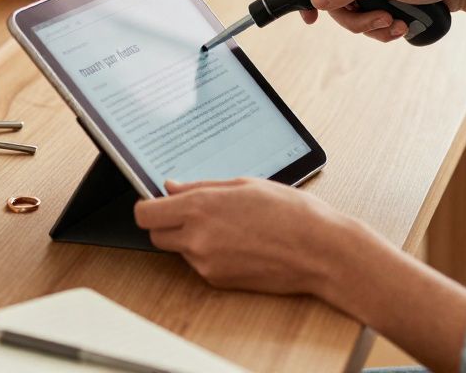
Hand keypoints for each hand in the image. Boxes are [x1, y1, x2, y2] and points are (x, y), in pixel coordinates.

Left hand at [134, 178, 354, 295]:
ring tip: (229, 226)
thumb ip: (199, 187)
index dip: (147, 206)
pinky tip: (239, 243)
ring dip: (192, 238)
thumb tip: (170, 187)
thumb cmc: (289, 212)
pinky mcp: (219, 281)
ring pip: (180, 249)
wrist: (319, 250)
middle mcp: (197, 238)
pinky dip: (211, 253)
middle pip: (156, 235)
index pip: (145, 213)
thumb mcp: (244, 185)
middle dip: (167, 223)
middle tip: (192, 212)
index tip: (157, 202)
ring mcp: (207, 263)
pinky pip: (201, 264)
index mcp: (201, 207)